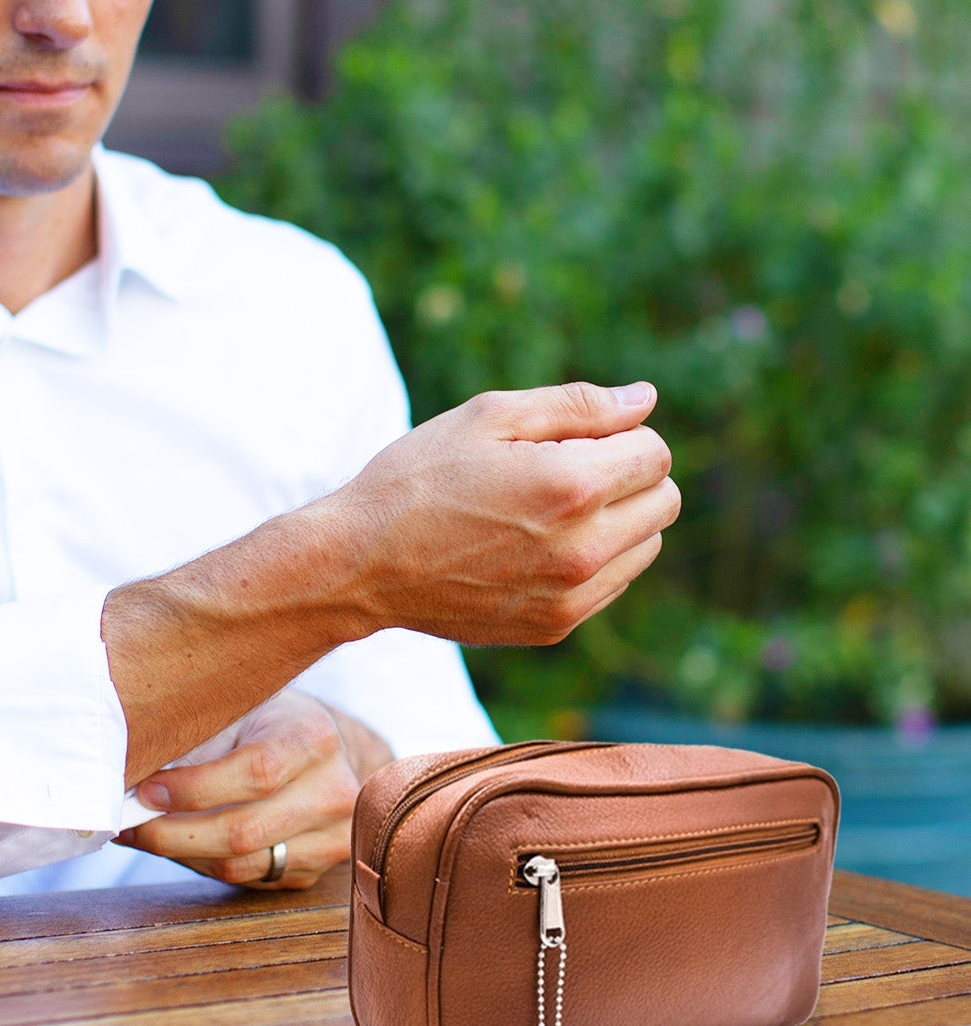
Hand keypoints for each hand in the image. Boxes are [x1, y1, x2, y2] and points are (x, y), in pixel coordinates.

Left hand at [113, 689, 389, 888]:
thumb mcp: (241, 707)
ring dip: (181, 854)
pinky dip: (201, 864)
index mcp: (314, 737)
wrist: (326, 752)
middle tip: (127, 822)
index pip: (256, 772)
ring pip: (241, 865)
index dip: (195, 788)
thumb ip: (199, 735)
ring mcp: (331, 838)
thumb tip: (132, 768)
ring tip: (141, 833)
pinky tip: (177, 844)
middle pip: (244, 831)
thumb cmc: (267, 721)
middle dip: (172, 833)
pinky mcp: (314, 872)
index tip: (147, 790)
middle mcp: (334, 792)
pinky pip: (247, 879)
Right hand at [330, 381, 679, 646]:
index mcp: (572, 486)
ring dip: (616, 520)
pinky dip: (593, 560)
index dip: (618, 435)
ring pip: (647, 546)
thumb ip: (577, 405)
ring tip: (546, 510)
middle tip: (562, 470)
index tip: (568, 440)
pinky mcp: (556, 625)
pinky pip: (614, 584)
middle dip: (628, 476)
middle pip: (665, 501)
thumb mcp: (487, 417)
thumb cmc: (417, 479)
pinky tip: (534, 545)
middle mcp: (584, 548)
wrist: (360, 564)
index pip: (655, 452)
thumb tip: (646, 400)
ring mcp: (572, 595)